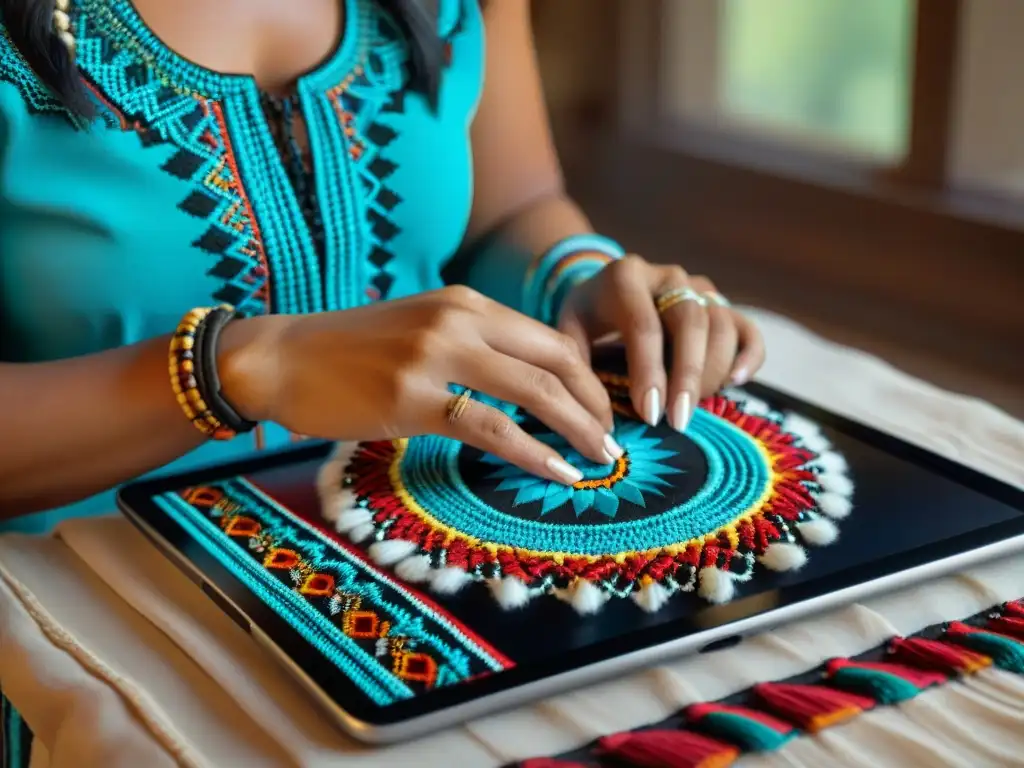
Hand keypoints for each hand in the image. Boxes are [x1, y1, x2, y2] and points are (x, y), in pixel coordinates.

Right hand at [219, 287, 616, 484]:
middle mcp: (459, 319)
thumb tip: (524, 382)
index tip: (601, 411)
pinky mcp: (413, 397)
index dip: (586, 377)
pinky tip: (558, 471)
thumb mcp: (420, 329)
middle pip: (554, 360)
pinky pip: (490, 426)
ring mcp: (436, 356)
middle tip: (612, 439)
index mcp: (465, 302)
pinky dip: (533, 451)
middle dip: (594, 403)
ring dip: (577, 427)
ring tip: (601, 459)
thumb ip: (471, 346)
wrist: (280, 357)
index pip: (548, 338)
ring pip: (533, 391)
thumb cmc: (349, 351)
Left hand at [557, 256, 765, 430]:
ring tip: (689, 407)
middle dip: (687, 376)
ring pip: (721, 326)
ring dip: (711, 373)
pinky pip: (747, 329)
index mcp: (626, 277)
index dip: (649, 373)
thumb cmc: (589, 316)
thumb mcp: (569, 330)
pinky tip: (735, 383)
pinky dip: (749, 357)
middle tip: (678, 421)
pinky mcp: (721, 303)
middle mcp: (668, 276)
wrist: (610, 285)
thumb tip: (596, 420)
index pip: (644, 326)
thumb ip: (578, 365)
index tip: (649, 414)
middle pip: (691, 323)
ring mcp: (699, 288)